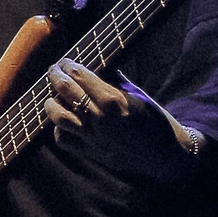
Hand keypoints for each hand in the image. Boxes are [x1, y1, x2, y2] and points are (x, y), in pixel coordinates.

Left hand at [43, 59, 200, 160]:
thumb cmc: (154, 120)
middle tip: (53, 71)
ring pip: (58, 116)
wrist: (165, 154)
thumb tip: (97, 65)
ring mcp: (93, 137)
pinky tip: (64, 120)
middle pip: (65, 91)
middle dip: (55, 77)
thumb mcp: (139, 95)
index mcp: (114, 99)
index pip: (80, 76)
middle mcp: (100, 118)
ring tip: (52, 97)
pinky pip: (63, 139)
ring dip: (51, 103)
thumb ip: (115, 81)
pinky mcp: (90, 153)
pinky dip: (58, 128)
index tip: (65, 62)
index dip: (68, 66)